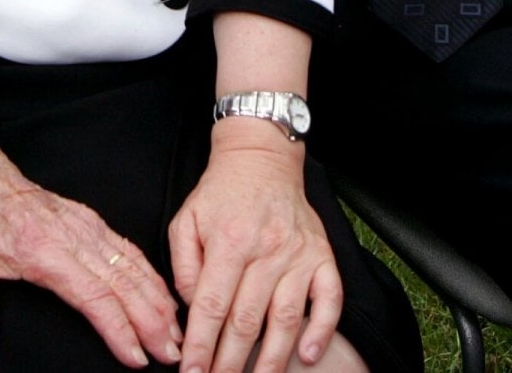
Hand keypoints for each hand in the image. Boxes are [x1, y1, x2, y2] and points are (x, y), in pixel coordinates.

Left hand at [0, 146, 182, 371]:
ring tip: (175, 332)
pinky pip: (128, 249)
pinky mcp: (89, 220)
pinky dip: (150, 274)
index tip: (138, 358)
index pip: (94, 296)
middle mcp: (73, 238)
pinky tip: (162, 294)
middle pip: (124, 284)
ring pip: (132, 265)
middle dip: (153, 321)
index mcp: (45, 252)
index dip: (120, 329)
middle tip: (173, 355)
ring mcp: (85, 226)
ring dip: (157, 300)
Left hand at [168, 124, 340, 372]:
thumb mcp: (186, 220)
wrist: (261, 160)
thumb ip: (182, 265)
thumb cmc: (220, 194)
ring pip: (285, 318)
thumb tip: (189, 308)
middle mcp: (265, 251)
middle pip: (246, 320)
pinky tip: (308, 356)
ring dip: (272, 358)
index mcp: (228, 242)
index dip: (200, 344)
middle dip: (230, 362)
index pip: (210, 305)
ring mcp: (298, 255)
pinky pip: (329, 299)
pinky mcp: (322, 257)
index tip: (191, 372)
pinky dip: (321, 330)